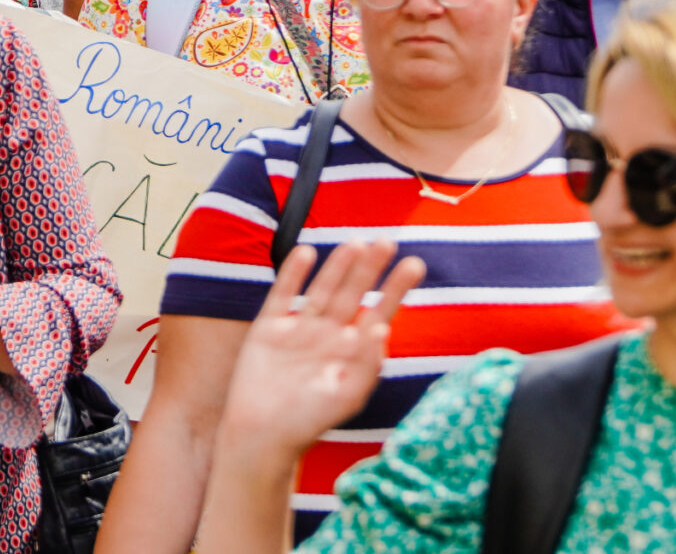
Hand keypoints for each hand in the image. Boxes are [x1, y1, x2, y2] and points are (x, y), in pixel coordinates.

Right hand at [223, 241, 424, 457]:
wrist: (261, 434)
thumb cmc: (308, 421)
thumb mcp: (346, 396)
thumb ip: (366, 364)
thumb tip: (383, 328)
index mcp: (350, 352)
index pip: (378, 313)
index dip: (395, 290)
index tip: (414, 264)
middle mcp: (327, 335)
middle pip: (352, 293)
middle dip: (370, 269)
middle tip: (388, 241)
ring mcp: (298, 329)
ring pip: (322, 289)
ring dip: (338, 266)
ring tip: (356, 243)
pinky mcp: (269, 327)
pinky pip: (283, 294)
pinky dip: (293, 274)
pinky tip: (307, 253)